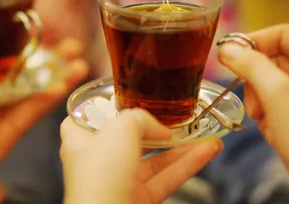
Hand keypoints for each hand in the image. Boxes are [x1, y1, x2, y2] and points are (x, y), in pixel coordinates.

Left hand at [0, 22, 88, 183]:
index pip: (0, 63)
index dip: (23, 47)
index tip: (43, 30)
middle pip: (22, 80)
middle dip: (50, 63)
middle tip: (73, 45)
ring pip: (29, 100)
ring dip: (57, 80)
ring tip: (79, 62)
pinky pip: (23, 121)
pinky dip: (43, 102)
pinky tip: (60, 83)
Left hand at [60, 109, 221, 203]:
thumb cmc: (101, 176)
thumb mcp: (119, 129)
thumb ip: (139, 118)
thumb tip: (159, 127)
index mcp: (80, 137)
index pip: (92, 114)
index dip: (110, 104)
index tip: (131, 94)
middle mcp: (98, 158)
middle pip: (130, 136)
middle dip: (157, 125)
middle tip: (179, 113)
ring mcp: (119, 180)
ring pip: (154, 158)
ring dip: (180, 145)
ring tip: (206, 131)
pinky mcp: (138, 199)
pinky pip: (166, 177)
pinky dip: (188, 164)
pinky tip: (208, 150)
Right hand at [217, 24, 288, 202]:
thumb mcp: (274, 93)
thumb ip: (249, 64)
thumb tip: (227, 48)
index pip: (283, 33)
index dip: (253, 42)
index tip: (229, 56)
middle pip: (278, 57)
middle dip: (257, 79)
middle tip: (249, 98)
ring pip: (277, 80)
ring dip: (261, 98)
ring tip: (262, 118)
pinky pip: (283, 99)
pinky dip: (271, 112)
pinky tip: (273, 129)